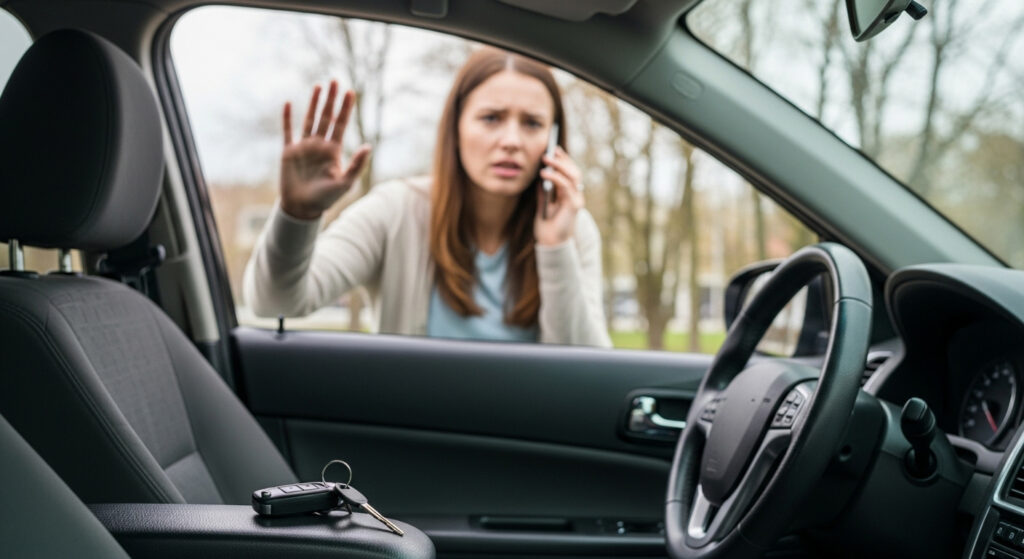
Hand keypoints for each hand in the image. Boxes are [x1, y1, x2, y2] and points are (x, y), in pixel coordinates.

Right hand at [279, 81, 370, 219]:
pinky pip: (288, 132)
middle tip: (335, 81)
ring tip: (318, 86)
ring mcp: (304, 147)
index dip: (346, 108)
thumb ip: (356, 164)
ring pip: (309, 120)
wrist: (303, 208)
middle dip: (331, 99)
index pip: (341, 124)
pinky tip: (288, 103)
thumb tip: (368, 146)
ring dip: (313, 103)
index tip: (351, 92)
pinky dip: (287, 118)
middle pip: (326, 117)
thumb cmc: (326, 198)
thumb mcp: (345, 183)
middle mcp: (319, 145)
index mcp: (333, 151)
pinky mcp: (289, 152)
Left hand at [534, 146, 583, 245]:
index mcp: (570, 194)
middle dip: (563, 159)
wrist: (550, 243)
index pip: (571, 172)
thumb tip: (540, 174)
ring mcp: (576, 200)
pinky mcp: (573, 206)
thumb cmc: (547, 225)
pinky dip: (555, 178)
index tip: (554, 149)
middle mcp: (576, 196)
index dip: (564, 160)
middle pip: (574, 171)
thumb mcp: (542, 203)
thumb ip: (544, 190)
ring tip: (546, 159)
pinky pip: (566, 187)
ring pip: (573, 176)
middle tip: (551, 150)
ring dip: (559, 165)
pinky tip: (544, 173)